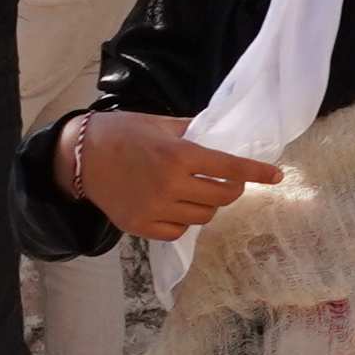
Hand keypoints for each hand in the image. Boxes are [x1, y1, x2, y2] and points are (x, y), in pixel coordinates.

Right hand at [59, 109, 282, 242]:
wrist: (78, 157)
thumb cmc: (121, 132)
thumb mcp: (161, 124)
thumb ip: (195, 131)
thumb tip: (224, 135)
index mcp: (178, 156)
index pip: (230, 169)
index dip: (257, 173)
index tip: (277, 176)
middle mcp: (170, 185)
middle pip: (223, 197)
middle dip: (232, 188)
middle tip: (225, 180)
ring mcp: (155, 209)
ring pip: (204, 216)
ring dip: (208, 204)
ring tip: (194, 190)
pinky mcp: (141, 226)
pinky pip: (179, 230)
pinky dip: (184, 220)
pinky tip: (175, 205)